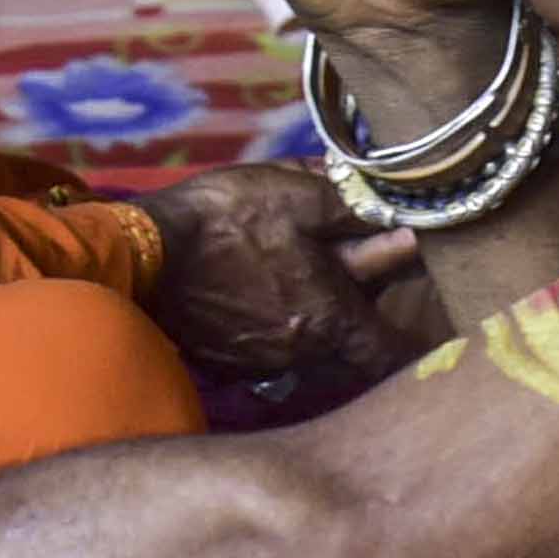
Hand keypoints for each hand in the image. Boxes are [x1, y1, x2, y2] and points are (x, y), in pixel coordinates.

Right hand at [142, 161, 423, 385]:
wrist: (141, 256)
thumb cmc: (224, 221)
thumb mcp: (295, 195)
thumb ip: (353, 209)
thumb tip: (397, 208)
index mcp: (329, 317)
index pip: (392, 352)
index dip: (411, 336)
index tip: (417, 307)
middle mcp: (301, 352)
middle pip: (350, 341)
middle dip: (358, 304)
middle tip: (356, 258)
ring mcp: (260, 362)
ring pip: (309, 342)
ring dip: (314, 311)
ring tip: (297, 268)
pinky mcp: (225, 361)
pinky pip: (268, 346)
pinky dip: (274, 321)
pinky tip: (259, 288)